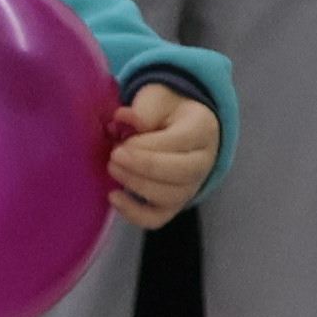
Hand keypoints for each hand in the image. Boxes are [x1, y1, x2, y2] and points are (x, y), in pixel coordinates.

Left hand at [104, 84, 219, 225]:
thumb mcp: (157, 98)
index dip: (148, 145)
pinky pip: (158, 218)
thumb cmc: (164, 110)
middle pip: (181, 173)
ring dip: (137, 186)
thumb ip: (144, 109)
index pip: (180, 142)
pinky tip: (114, 196)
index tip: (122, 142)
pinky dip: (134, 213)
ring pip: (170, 197)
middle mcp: (203, 162)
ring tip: (113, 169)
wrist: (175, 124)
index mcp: (202, 129)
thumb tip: (126, 119)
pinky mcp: (174, 204)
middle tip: (114, 157)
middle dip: (143, 167)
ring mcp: (191, 187)